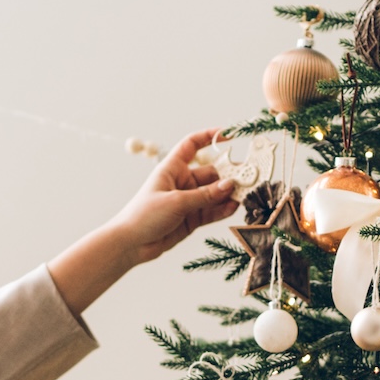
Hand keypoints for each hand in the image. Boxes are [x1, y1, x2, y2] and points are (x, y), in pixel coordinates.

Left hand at [101, 128, 239, 264]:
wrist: (131, 244)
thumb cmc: (145, 215)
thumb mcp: (176, 202)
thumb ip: (205, 195)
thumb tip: (230, 186)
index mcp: (172, 169)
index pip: (192, 145)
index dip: (209, 137)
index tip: (229, 135)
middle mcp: (182, 182)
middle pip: (211, 172)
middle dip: (228, 174)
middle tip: (247, 177)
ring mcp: (188, 201)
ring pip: (214, 193)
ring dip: (229, 193)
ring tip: (246, 193)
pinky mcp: (192, 219)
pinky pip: (212, 211)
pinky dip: (223, 209)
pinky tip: (234, 207)